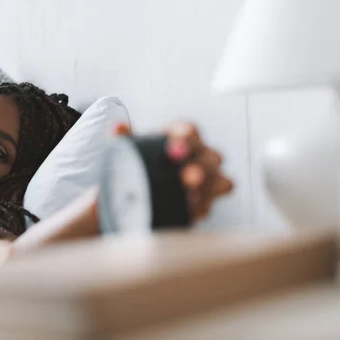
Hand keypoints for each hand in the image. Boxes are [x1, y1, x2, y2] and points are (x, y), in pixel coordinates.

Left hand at [115, 122, 232, 221]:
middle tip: (187, 176)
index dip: (186, 138)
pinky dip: (204, 206)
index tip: (174, 149)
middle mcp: (202, 154)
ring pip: (220, 179)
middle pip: (210, 157)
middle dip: (200, 166)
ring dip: (207, 187)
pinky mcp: (209, 199)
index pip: (189, 131)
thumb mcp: (133, 149)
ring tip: (191, 194)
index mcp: (183, 136)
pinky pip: (213, 204)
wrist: (147, 185)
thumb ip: (127, 138)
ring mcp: (210, 177)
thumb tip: (119, 128)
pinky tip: (191, 210)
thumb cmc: (145, 160)